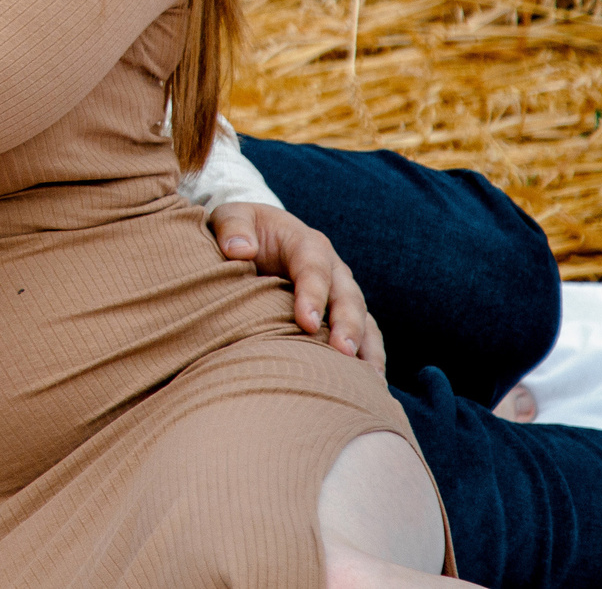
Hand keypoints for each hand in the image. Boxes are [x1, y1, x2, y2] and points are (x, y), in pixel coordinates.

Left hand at [212, 200, 385, 371]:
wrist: (256, 235)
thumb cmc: (240, 229)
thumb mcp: (230, 215)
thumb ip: (233, 227)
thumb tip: (240, 249)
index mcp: (305, 243)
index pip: (313, 267)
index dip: (313, 294)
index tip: (306, 322)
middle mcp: (332, 268)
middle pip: (347, 296)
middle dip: (347, 324)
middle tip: (342, 353)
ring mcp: (341, 292)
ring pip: (363, 318)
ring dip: (366, 347)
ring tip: (368, 379)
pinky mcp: (342, 313)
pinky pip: (366, 335)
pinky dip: (371, 357)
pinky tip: (372, 386)